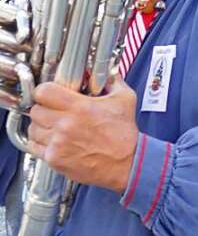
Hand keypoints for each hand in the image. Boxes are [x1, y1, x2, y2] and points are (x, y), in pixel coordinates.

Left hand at [26, 78, 139, 193]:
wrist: (127, 163)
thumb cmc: (125, 134)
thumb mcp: (125, 99)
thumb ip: (113, 81)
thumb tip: (102, 73)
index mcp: (80, 107)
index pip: (43, 92)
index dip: (45, 91)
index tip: (51, 94)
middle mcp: (65, 125)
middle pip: (35, 110)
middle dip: (44, 109)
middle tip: (55, 111)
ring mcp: (57, 143)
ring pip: (32, 129)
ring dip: (41, 126)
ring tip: (56, 128)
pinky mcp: (54, 159)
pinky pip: (33, 146)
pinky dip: (41, 143)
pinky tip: (55, 141)